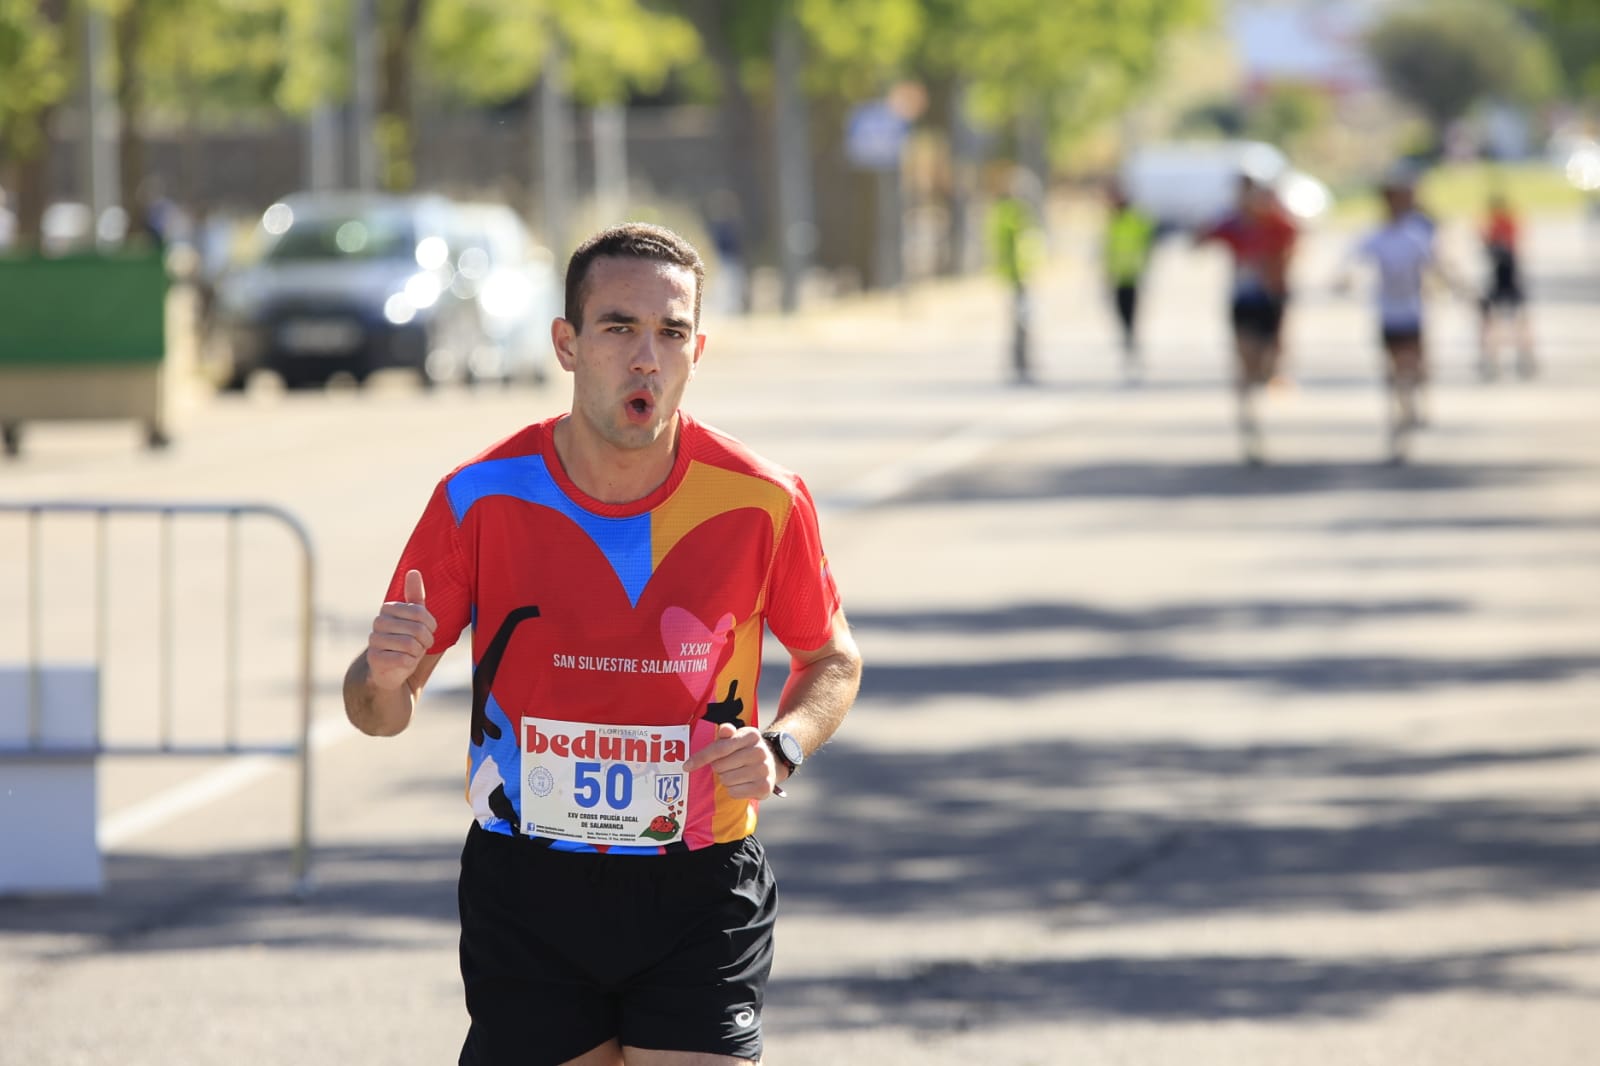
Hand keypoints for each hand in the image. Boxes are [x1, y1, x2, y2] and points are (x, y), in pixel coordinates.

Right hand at [366, 569, 435, 691]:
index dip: (430, 625)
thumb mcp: (415, 618)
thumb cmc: (406, 640)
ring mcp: (374, 641)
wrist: (391, 669)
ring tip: (412, 653)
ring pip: (411, 645)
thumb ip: (415, 595)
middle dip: (425, 641)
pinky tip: (404, 663)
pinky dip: (411, 663)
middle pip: (417, 629)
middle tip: (420, 645)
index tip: (428, 631)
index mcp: (388, 609)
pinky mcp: (374, 659)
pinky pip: (404, 660)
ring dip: (418, 652)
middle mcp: (378, 622)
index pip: (420, 612)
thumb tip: (413, 571)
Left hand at [684, 722, 778, 799]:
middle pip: (720, 766)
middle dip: (718, 767)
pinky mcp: (764, 787)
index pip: (720, 748)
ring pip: (726, 780)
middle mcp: (760, 751)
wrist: (771, 764)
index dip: (701, 758)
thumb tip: (724, 729)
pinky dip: (733, 790)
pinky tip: (742, 783)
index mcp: (751, 735)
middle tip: (727, 765)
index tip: (687, 766)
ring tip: (736, 774)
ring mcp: (763, 770)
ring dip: (726, 779)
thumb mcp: (736, 738)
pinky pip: (734, 792)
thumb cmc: (745, 750)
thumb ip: (726, 734)